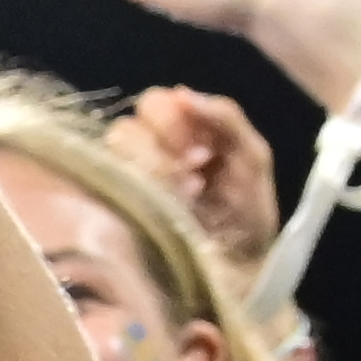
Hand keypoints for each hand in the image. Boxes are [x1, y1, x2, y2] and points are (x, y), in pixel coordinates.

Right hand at [116, 81, 293, 288]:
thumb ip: (227, 117)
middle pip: (128, 126)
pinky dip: (145, 188)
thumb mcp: (252, 157)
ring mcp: (127, 182)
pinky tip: (175, 206)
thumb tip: (183, 93)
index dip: (175, 120)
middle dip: (165, 144)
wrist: (242, 267)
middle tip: (197, 170)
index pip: (154, 103)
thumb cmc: (247, 213)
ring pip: (114, 153)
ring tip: (189, 193)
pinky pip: (108, 183)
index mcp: (179, 133)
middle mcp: (146, 154)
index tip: (205, 151)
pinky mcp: (116, 209)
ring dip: (156, 167)